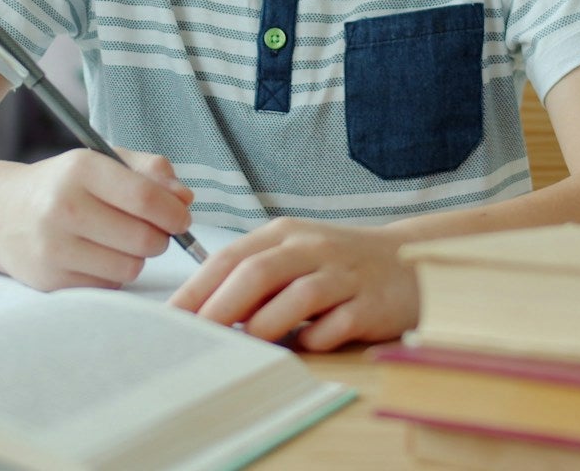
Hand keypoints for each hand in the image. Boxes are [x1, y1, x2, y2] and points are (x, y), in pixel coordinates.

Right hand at [0, 147, 194, 290]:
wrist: (1, 214)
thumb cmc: (65, 186)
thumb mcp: (104, 162)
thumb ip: (150, 172)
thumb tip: (185, 198)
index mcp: (81, 169)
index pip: (145, 198)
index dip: (174, 213)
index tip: (181, 219)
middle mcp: (63, 206)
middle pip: (143, 238)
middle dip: (160, 238)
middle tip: (152, 232)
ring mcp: (53, 246)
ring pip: (129, 267)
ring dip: (136, 258)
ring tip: (120, 243)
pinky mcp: (49, 279)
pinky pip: (108, 286)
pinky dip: (112, 275)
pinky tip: (96, 257)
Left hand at [166, 218, 418, 350]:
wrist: (409, 263)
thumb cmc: (337, 266)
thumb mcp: (293, 258)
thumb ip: (254, 279)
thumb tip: (201, 314)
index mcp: (285, 234)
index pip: (231, 256)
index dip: (197, 288)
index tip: (170, 318)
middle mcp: (313, 248)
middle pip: (258, 272)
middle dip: (221, 306)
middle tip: (197, 336)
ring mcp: (345, 274)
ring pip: (297, 296)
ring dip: (265, 324)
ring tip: (247, 344)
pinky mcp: (372, 304)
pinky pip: (337, 325)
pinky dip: (316, 339)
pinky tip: (307, 346)